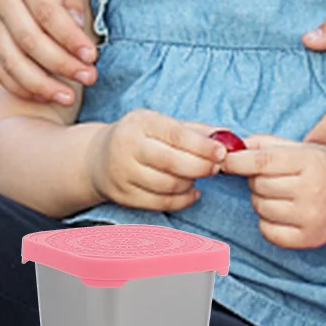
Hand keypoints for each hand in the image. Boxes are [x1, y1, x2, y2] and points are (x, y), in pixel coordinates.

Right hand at [0, 0, 97, 103]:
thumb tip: (78, 25)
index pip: (47, 12)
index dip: (70, 37)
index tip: (93, 55)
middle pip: (28, 39)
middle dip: (61, 64)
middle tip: (90, 77)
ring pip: (9, 59)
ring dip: (40, 83)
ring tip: (69, 96)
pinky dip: (19, 85)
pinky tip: (43, 95)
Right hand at [88, 110, 225, 212]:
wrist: (97, 158)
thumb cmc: (139, 137)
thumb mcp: (160, 123)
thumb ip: (194, 130)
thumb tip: (227, 135)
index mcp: (139, 122)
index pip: (176, 135)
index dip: (202, 146)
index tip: (222, 152)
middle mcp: (127, 147)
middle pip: (172, 162)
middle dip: (201, 167)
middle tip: (217, 167)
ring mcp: (123, 174)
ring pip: (168, 185)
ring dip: (191, 182)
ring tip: (199, 175)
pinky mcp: (123, 196)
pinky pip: (160, 203)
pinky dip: (182, 200)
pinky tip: (192, 191)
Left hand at [218, 137, 325, 249]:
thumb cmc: (321, 168)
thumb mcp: (300, 148)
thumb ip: (265, 144)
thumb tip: (230, 147)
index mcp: (311, 162)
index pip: (264, 161)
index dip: (239, 161)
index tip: (225, 160)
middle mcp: (313, 190)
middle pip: (259, 185)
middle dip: (255, 179)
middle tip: (268, 177)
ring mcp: (311, 217)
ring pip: (261, 207)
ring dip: (260, 199)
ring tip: (277, 193)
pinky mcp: (308, 239)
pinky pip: (268, 231)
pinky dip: (266, 222)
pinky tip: (280, 212)